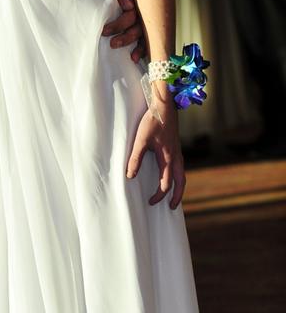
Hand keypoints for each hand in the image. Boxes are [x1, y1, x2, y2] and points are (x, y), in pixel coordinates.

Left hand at [102, 0, 145, 61]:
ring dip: (138, 45)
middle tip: (112, 44)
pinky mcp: (142, 15)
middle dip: (126, 37)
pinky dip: (144, 45)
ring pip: (145, 31)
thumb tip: (128, 5)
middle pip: (139, 26)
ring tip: (132, 57)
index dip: (120, 24)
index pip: (131, 15)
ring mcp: (144, 11)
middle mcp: (143, 6)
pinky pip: (146, 33)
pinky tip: (141, 56)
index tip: (104, 31)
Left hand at [126, 93, 185, 208]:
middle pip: (181, 182)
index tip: (150, 202)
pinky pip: (180, 165)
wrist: (165, 105)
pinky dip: (178, 174)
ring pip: (182, 173)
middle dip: (177, 196)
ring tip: (174, 193)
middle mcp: (176, 157)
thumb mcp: (140, 140)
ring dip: (179, 185)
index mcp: (168, 159)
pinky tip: (170, 172)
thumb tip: (130, 176)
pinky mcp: (176, 145)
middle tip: (172, 207)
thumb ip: (135, 158)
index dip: (158, 195)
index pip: (165, 184)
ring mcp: (178, 151)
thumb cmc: (152, 121)